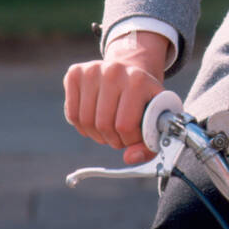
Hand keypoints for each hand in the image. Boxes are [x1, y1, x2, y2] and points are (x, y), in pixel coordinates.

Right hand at [63, 31, 168, 163]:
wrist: (131, 70)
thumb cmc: (143, 100)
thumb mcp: (156, 119)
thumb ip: (150, 145)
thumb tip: (129, 158)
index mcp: (138, 80)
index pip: (125, 126)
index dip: (129, 139)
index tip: (134, 135)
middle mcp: (114, 71)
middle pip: (103, 124)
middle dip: (112, 139)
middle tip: (120, 135)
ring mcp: (92, 70)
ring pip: (85, 121)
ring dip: (96, 135)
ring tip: (108, 129)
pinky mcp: (75, 73)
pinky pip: (72, 114)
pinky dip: (82, 126)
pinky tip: (94, 119)